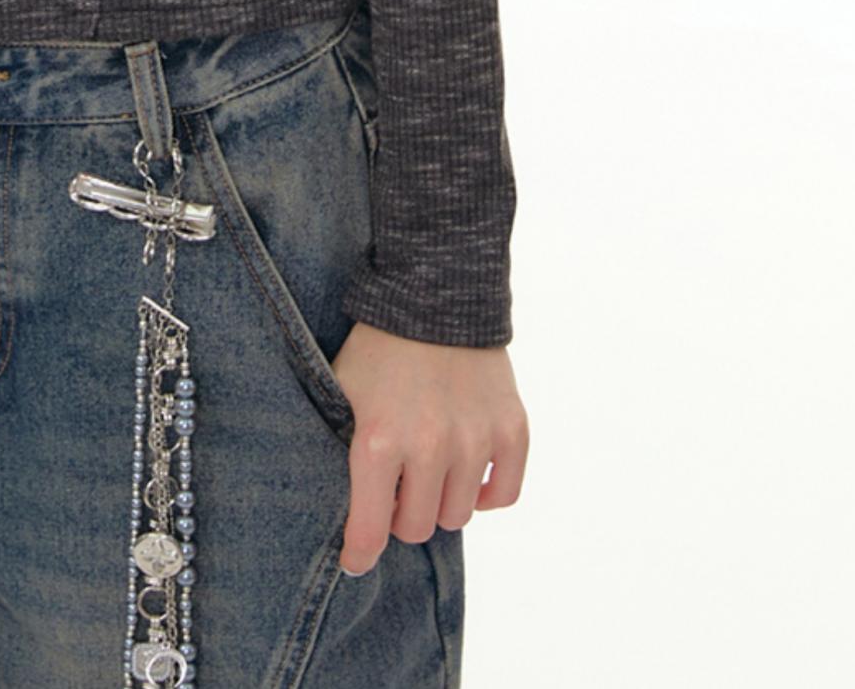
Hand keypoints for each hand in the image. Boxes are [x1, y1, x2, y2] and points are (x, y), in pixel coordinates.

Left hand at [328, 323, 529, 575]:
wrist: (434, 293)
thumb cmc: (378, 348)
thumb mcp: (342, 394)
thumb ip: (343, 451)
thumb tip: (346, 510)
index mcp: (379, 441)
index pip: (371, 530)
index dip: (361, 554)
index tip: (356, 562)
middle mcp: (430, 447)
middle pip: (418, 527)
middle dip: (403, 514)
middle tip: (397, 486)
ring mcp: (475, 440)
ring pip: (459, 515)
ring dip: (442, 500)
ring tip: (430, 468)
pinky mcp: (512, 429)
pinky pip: (505, 495)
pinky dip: (487, 493)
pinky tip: (468, 473)